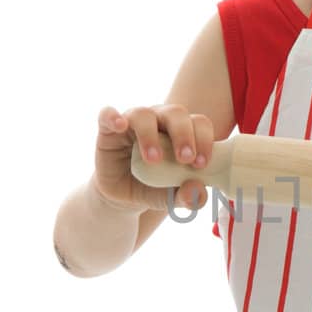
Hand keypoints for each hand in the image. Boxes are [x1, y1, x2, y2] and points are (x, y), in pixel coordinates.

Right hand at [93, 103, 214, 213]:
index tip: (201, 164)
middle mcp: (160, 120)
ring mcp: (133, 122)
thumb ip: (188, 196)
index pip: (199, 123)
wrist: (122, 198)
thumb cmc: (154, 188)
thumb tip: (198, 192)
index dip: (204, 139)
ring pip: (144, 114)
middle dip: (183, 135)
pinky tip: (119, 125)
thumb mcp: (172, 197)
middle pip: (175, 113)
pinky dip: (113, 117)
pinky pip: (107, 115)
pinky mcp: (108, 129)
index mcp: (182, 131)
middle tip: (185, 159)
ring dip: (150, 135)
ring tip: (154, 160)